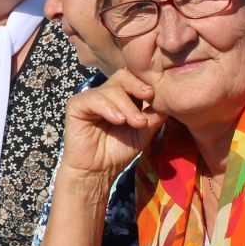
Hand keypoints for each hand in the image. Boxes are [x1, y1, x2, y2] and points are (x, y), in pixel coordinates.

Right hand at [60, 69, 164, 184]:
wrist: (99, 170)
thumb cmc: (120, 150)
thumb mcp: (143, 131)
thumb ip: (154, 115)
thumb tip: (168, 100)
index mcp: (123, 96)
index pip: (134, 78)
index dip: (146, 82)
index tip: (157, 94)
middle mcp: (106, 93)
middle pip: (123, 75)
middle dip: (137, 86)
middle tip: (149, 97)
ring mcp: (90, 98)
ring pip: (111, 89)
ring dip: (127, 105)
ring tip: (136, 123)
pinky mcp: (76, 105)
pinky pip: (93, 99)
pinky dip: (109, 108)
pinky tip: (118, 120)